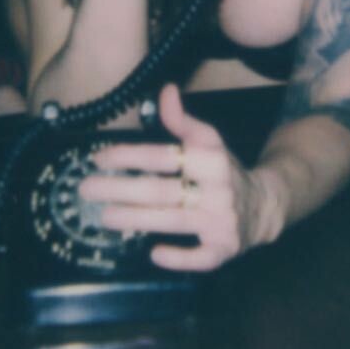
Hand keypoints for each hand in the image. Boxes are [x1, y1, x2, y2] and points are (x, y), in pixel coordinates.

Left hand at [78, 84, 279, 271]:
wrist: (263, 206)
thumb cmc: (223, 173)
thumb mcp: (209, 142)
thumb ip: (183, 120)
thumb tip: (166, 90)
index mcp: (212, 159)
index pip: (164, 156)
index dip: (129, 156)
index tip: (99, 158)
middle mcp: (218, 189)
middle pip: (162, 190)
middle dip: (121, 190)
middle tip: (87, 190)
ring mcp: (221, 221)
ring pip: (174, 220)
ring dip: (136, 218)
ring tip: (104, 216)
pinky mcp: (224, 248)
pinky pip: (201, 258)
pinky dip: (179, 257)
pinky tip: (154, 253)